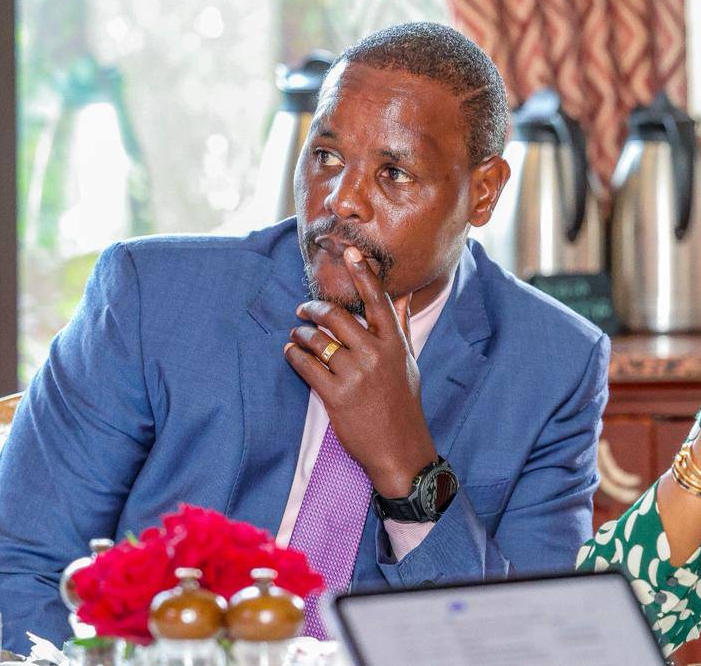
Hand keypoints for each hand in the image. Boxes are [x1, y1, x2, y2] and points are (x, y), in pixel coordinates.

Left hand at [284, 245, 436, 496]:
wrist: (399, 448)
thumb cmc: (403, 402)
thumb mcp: (408, 361)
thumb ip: (401, 326)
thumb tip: (403, 295)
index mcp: (394, 344)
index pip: (378, 300)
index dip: (363, 274)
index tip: (350, 253)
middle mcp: (376, 355)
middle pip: (338, 316)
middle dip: (315, 308)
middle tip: (304, 309)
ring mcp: (355, 375)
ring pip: (317, 339)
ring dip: (301, 333)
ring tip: (296, 334)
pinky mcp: (336, 396)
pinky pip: (306, 365)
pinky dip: (294, 355)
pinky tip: (292, 353)